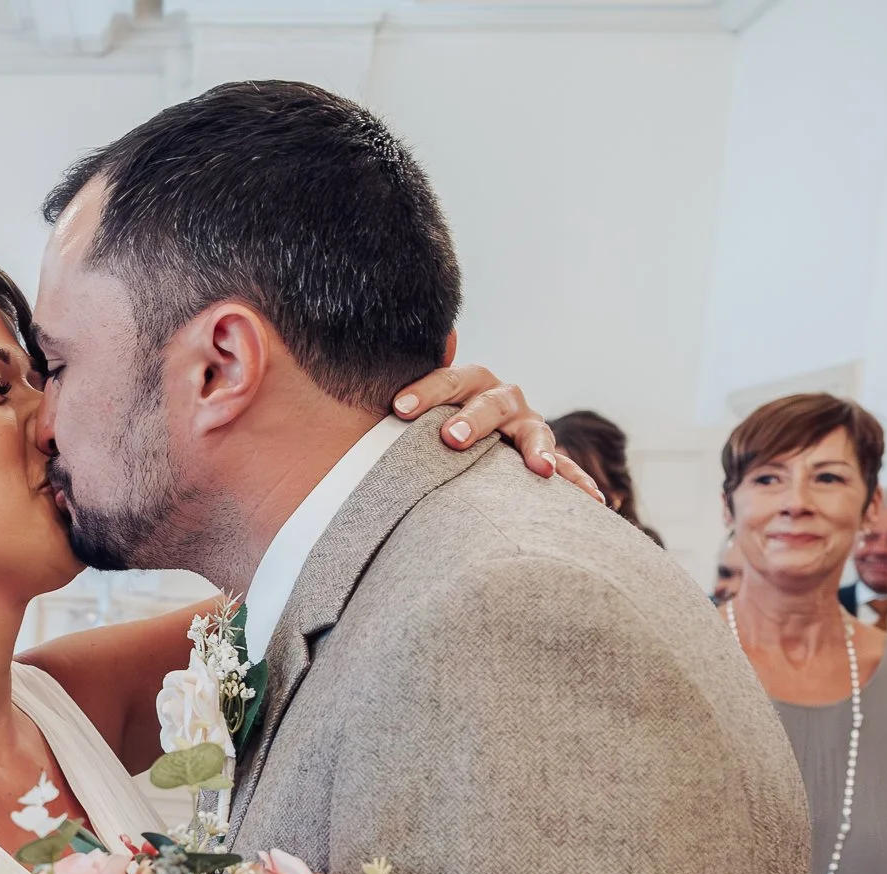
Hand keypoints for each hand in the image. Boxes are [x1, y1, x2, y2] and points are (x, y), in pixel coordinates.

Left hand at [392, 365, 604, 503]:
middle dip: (473, 418)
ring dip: (535, 447)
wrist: (465, 428)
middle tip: (451, 440)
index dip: (424, 390)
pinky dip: (578, 484)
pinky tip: (598, 504)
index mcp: (467, 382)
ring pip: (532, 429)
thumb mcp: (404, 409)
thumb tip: (288, 356)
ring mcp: (527, 424)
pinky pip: (566, 469)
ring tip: (537, 470)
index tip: (398, 410)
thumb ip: (378, 396)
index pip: (448, 379)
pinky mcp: (543, 454)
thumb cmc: (426, 421)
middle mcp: (501, 397)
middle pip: (491, 399)